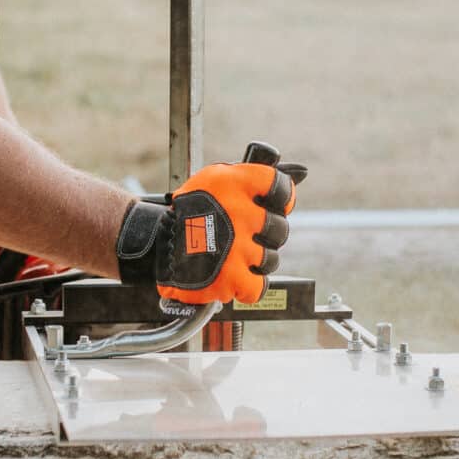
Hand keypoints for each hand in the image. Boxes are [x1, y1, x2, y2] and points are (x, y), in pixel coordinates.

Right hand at [116, 144, 305, 314]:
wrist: (157, 243)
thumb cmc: (192, 212)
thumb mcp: (218, 180)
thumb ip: (257, 176)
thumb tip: (301, 172)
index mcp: (235, 183)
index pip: (283, 188)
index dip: (281, 199)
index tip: (271, 204)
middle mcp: (239, 213)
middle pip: (280, 228)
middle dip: (267, 233)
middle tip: (244, 234)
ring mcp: (237, 247)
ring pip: (271, 259)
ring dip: (256, 259)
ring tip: (233, 254)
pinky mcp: (231, 277)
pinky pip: (258, 286)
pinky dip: (248, 285)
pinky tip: (235, 274)